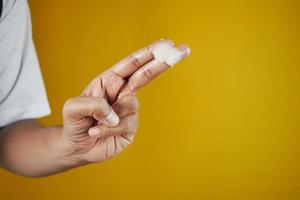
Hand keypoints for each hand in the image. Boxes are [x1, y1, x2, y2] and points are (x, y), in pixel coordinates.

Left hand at [61, 39, 189, 164]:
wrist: (76, 147)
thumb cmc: (74, 122)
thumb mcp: (73, 108)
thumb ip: (93, 104)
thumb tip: (115, 113)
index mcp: (110, 81)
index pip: (131, 64)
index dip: (148, 53)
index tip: (166, 44)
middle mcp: (122, 93)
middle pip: (146, 75)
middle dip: (163, 62)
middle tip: (183, 50)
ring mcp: (128, 111)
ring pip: (132, 105)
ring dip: (110, 116)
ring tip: (93, 123)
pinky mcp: (131, 128)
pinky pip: (125, 125)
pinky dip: (107, 130)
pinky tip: (95, 132)